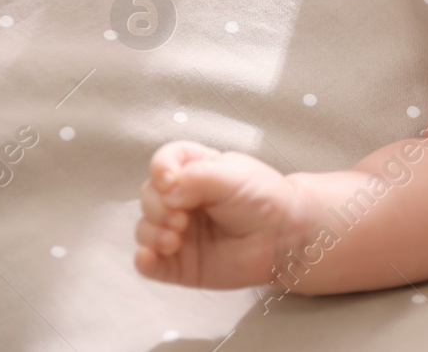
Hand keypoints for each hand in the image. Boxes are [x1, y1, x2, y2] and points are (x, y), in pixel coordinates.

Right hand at [135, 141, 299, 288]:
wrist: (284, 236)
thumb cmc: (264, 199)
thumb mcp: (233, 176)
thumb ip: (197, 177)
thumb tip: (166, 191)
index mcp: (195, 172)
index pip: (164, 162)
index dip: (160, 168)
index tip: (169, 181)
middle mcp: (182, 201)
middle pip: (149, 197)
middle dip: (158, 207)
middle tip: (181, 217)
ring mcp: (178, 232)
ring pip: (145, 229)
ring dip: (152, 233)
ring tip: (175, 239)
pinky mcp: (179, 263)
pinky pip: (148, 264)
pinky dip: (143, 261)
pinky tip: (150, 257)